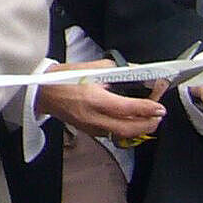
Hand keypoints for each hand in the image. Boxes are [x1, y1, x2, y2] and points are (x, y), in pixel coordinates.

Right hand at [41, 79, 164, 143]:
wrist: (43, 92)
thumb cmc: (64, 78)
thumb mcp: (92, 68)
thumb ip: (117, 71)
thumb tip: (136, 73)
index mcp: (94, 98)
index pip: (127, 108)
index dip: (146, 109)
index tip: (159, 107)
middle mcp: (93, 116)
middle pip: (128, 128)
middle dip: (148, 124)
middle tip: (158, 116)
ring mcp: (90, 126)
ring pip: (121, 134)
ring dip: (139, 129)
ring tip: (150, 119)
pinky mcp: (89, 131)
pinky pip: (113, 134)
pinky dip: (126, 130)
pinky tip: (132, 123)